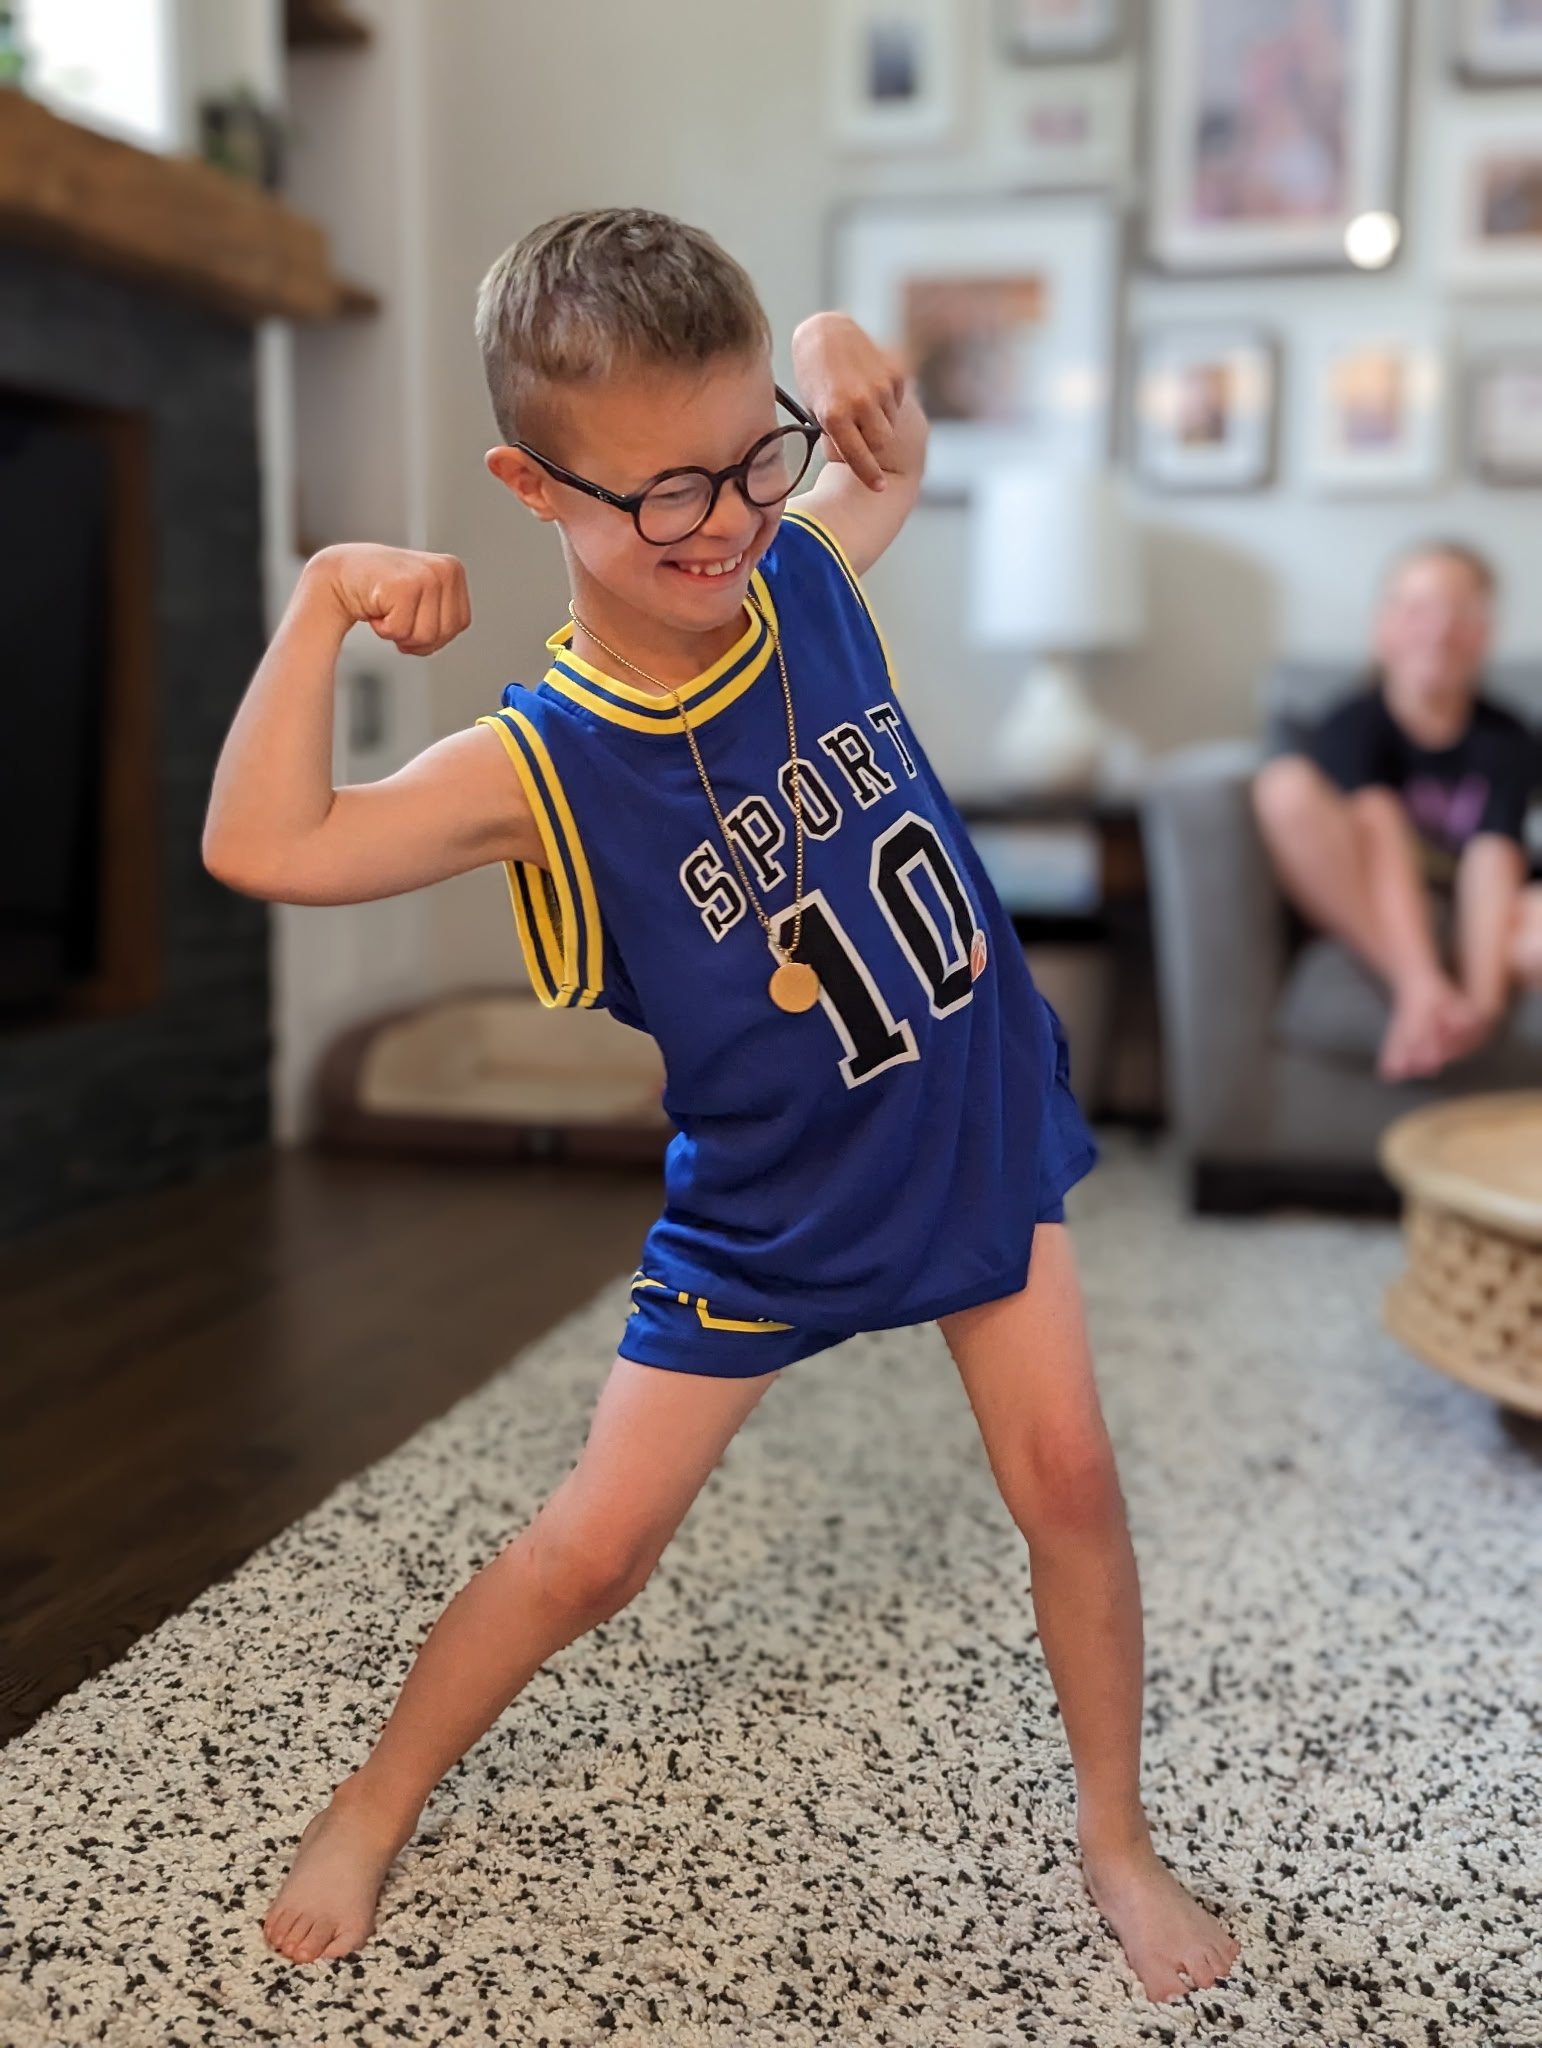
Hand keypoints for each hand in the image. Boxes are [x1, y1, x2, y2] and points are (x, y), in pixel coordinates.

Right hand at [305, 543, 470, 655]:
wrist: (339, 574)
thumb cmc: (380, 591)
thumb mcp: (423, 598)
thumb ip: (442, 615)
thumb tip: (446, 638)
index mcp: (453, 571)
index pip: (458, 624)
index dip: (432, 634)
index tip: (410, 616)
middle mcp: (444, 569)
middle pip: (443, 634)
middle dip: (415, 636)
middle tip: (394, 613)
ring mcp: (426, 576)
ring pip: (424, 636)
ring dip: (398, 632)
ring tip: (386, 607)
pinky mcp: (405, 586)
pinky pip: (400, 631)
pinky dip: (383, 628)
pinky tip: (376, 605)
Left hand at [791, 313, 908, 491]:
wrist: (826, 333)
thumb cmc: (815, 376)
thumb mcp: (817, 409)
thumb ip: (837, 433)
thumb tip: (857, 456)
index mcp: (834, 415)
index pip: (858, 456)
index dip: (869, 474)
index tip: (880, 487)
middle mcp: (859, 402)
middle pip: (881, 442)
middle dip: (874, 443)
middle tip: (861, 431)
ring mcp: (879, 386)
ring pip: (890, 422)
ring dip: (880, 419)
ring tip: (861, 402)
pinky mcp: (893, 372)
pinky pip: (897, 400)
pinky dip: (887, 400)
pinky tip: (870, 386)